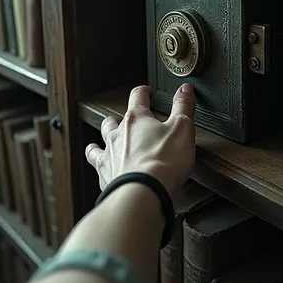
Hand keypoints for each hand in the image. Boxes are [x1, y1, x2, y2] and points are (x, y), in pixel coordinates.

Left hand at [85, 84, 195, 200]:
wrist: (144, 193)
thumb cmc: (163, 161)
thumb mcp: (182, 128)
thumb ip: (183, 107)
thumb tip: (185, 89)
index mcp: (136, 119)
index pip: (137, 97)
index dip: (143, 92)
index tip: (146, 91)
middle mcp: (117, 135)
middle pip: (112, 121)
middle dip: (118, 119)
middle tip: (124, 121)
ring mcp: (109, 157)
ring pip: (97, 145)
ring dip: (100, 143)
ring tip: (98, 145)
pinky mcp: (106, 178)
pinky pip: (97, 169)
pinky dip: (100, 168)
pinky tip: (103, 171)